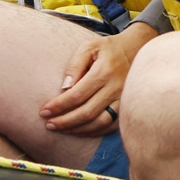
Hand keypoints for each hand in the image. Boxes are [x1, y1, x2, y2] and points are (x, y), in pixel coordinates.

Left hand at [39, 21, 156, 135]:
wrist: (135, 49)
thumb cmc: (107, 49)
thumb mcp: (89, 47)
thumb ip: (74, 65)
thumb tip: (64, 88)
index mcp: (104, 72)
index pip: (77, 95)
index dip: (59, 106)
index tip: (44, 111)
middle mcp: (115, 88)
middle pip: (86, 112)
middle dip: (64, 122)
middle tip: (49, 125)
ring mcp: (123, 99)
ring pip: (99, 123)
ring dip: (78, 130)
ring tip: (61, 129)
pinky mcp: (127, 106)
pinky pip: (110, 125)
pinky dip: (93, 131)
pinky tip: (79, 130)